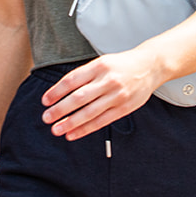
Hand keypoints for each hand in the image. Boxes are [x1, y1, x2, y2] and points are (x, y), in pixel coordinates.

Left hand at [39, 48, 160, 139]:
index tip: (45, 101)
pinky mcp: (124, 107)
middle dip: (60, 109)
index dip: (56, 91)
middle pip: (79, 98)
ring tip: (57, 130)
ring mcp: (117, 95)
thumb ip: (84, 76)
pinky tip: (73, 134)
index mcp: (99, 66)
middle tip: (46, 118)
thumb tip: (60, 93)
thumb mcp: (102, 62)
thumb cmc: (121, 65)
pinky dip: (85, 129)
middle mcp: (107, 80)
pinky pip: (102, 121)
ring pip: (89, 112)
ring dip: (71, 123)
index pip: (72, 80)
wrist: (150, 66)